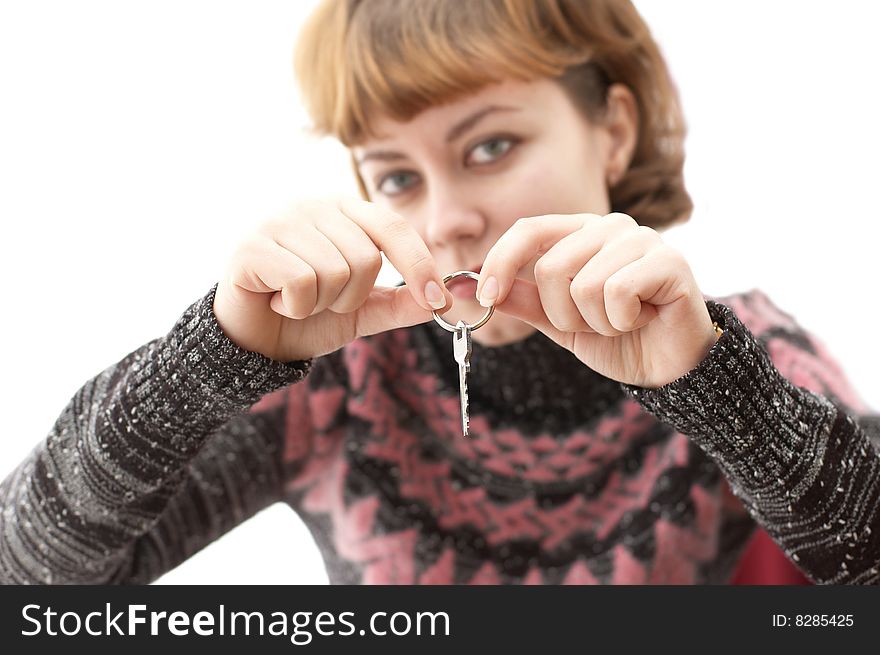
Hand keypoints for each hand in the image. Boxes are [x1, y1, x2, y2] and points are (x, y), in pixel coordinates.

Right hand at [213, 197, 452, 361]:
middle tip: (321, 301)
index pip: (394, 227)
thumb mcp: (363, 312)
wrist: (252, 339)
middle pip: (366, 259)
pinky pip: (301, 281)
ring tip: (296, 300)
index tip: (439, 301)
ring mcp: (280, 221)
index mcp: (345, 213)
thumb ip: (400, 303)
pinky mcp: (253, 245)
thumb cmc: (306, 316)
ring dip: (319, 304)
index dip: (421, 265)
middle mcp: (314, 207)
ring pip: (334, 272)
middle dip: (350, 297)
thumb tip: (442, 300)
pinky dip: (294, 306)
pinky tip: (277, 301)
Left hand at [475, 212, 719, 388]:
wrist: (669, 367)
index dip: (500, 262)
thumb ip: (519, 300)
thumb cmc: (616, 339)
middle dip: (563, 314)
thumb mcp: (556, 321)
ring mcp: (642, 239)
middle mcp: (610, 227)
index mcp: (581, 233)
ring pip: (582, 285)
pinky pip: (616, 293)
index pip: (528, 230)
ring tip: (622, 321)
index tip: (483, 298)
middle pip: (550, 268)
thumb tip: (464, 287)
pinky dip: (622, 321)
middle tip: (595, 323)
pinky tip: (644, 318)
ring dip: (596, 322)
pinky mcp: (669, 261)